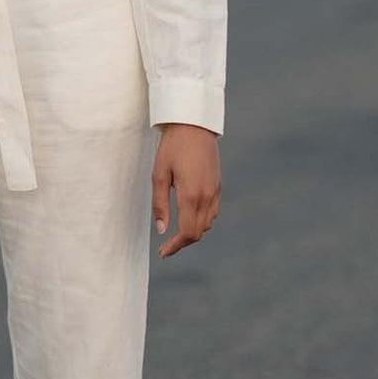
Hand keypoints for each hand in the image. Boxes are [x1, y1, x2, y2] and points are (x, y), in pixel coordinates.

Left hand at [152, 124, 220, 257]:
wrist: (194, 126)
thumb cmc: (172, 148)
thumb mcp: (159, 175)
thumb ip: (160, 204)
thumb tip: (161, 229)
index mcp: (191, 195)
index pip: (188, 232)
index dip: (175, 246)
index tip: (162, 252)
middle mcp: (207, 196)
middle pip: (199, 232)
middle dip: (183, 242)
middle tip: (166, 246)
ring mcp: (216, 191)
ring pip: (207, 223)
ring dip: (193, 231)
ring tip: (175, 233)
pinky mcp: (218, 185)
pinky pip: (213, 211)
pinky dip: (201, 220)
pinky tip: (188, 216)